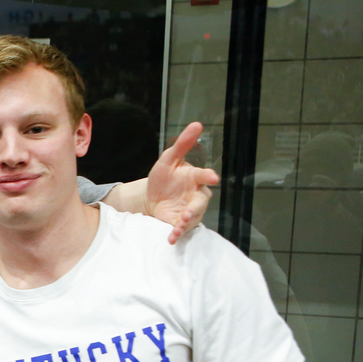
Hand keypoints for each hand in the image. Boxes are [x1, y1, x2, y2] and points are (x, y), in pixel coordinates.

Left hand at [145, 122, 219, 243]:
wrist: (150, 196)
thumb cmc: (164, 176)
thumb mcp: (169, 158)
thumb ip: (182, 144)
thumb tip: (197, 124)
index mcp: (195, 178)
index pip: (204, 176)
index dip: (208, 176)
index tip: (212, 177)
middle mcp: (196, 195)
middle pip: (201, 202)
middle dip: (195, 208)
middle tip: (186, 214)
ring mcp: (189, 210)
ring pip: (193, 218)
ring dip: (185, 223)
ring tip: (177, 226)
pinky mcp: (180, 222)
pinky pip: (182, 229)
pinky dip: (177, 234)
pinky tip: (171, 238)